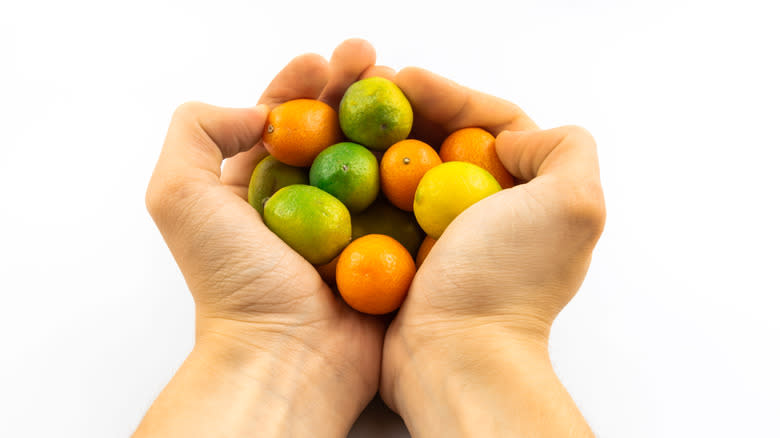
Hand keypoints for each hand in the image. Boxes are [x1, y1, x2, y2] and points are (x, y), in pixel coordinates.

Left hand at [136, 39, 394, 437]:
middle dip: (353, 88)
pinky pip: (408, 198)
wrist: (287, 357)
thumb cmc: (232, 282)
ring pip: (375, 156)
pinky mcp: (388, 247)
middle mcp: (305, 201)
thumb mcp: (178, 196)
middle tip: (374, 60)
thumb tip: (258, 113)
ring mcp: (351, 224)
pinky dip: (421, 166)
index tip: (322, 61)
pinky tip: (432, 137)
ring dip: (392, 117)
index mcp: (257, 186)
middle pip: (334, 129)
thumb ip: (195, 132)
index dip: (301, 84)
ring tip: (409, 85)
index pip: (281, 118)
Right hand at [380, 68, 604, 435]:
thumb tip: (509, 142)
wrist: (455, 355)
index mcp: (529, 192)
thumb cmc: (507, 280)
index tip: (407, 79)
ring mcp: (444, 233)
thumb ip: (567, 149)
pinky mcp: (404, 252)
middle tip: (368, 88)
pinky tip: (339, 159)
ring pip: (409, 166)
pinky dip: (361, 177)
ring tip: (346, 114)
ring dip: (380, 136)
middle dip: (410, 108)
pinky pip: (380, 202)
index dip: (452, 94)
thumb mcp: (573, 204)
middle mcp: (489, 209)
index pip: (493, 123)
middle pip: (446, 140)